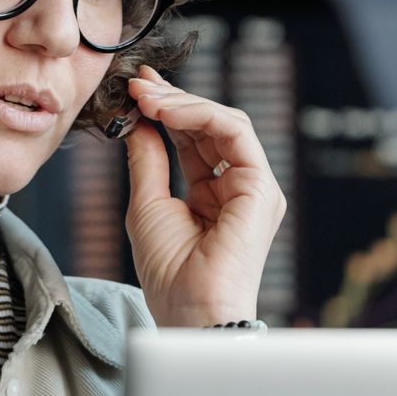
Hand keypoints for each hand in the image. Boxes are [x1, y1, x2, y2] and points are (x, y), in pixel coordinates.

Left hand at [122, 65, 286, 325]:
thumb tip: (138, 120)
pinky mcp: (261, 186)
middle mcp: (240, 186)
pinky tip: (166, 111)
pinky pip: (234, 132)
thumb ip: (148, 160)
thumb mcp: (147, 205)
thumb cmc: (171, 273)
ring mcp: (254, 186)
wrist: (190, 311)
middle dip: (172, 99)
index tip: (135, 90)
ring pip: (224, 121)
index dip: (166, 111)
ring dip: (182, 103)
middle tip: (137, 84)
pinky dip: (199, 115)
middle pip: (210, 126)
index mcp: (216, 194)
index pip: (194, 139)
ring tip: (146, 96)